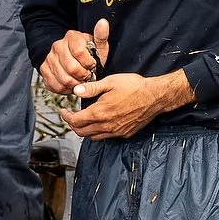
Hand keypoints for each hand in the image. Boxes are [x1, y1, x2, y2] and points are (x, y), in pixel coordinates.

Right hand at [38, 18, 110, 95]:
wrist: (71, 58)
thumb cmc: (88, 53)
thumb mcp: (98, 45)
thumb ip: (101, 36)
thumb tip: (103, 22)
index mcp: (71, 37)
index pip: (79, 52)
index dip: (88, 63)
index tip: (92, 65)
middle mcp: (58, 46)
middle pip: (72, 68)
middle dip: (83, 76)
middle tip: (87, 76)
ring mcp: (49, 58)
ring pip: (64, 79)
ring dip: (75, 84)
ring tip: (80, 81)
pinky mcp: (44, 70)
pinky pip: (55, 85)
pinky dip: (66, 89)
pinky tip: (71, 85)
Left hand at [68, 68, 193, 139]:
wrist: (154, 97)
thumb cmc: (134, 87)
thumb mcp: (110, 82)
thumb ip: (91, 88)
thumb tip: (76, 91)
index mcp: (100, 112)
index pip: (76, 121)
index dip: (67, 117)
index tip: (64, 111)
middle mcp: (106, 125)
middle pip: (82, 132)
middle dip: (73, 125)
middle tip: (70, 117)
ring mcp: (116, 131)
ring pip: (93, 137)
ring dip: (84, 131)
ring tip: (82, 120)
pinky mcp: (124, 133)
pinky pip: (106, 137)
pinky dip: (98, 133)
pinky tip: (99, 123)